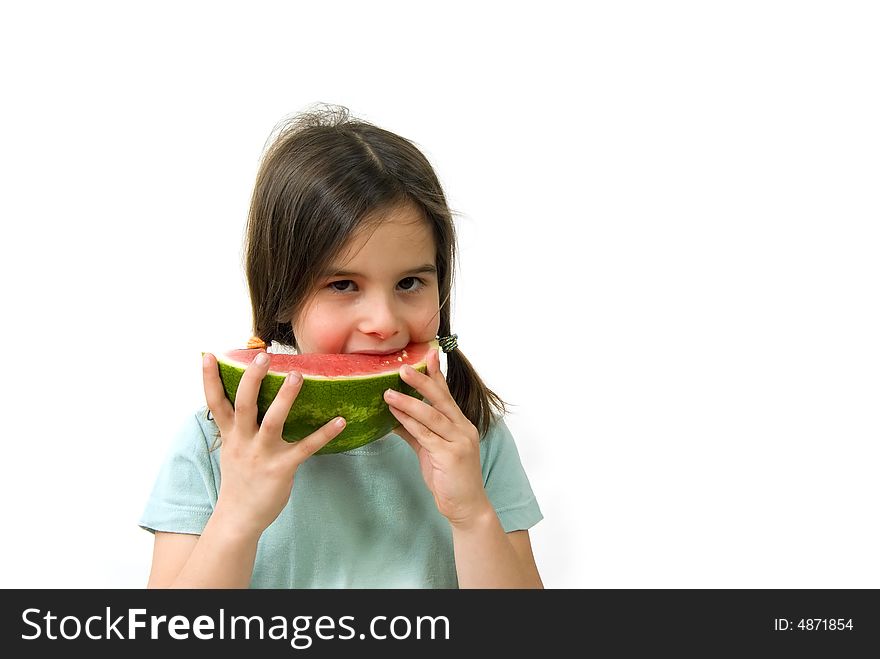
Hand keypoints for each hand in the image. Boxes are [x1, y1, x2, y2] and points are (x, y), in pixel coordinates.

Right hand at [202, 351, 345, 538]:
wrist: (239, 517)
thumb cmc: (239, 478)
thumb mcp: (231, 448)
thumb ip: (236, 424)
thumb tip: (242, 397)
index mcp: (230, 434)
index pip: (215, 402)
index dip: (210, 379)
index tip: (209, 354)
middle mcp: (243, 441)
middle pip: (244, 405)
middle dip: (252, 380)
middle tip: (262, 357)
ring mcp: (263, 454)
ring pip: (273, 422)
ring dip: (285, 398)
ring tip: (297, 375)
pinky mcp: (282, 468)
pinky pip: (306, 447)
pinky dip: (324, 434)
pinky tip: (340, 421)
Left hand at [383, 349, 491, 526]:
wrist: (466, 506)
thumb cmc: (449, 477)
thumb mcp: (431, 450)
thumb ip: (417, 432)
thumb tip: (394, 417)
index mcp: (460, 424)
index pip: (446, 395)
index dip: (436, 374)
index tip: (428, 354)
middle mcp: (463, 429)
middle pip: (441, 399)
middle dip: (422, 381)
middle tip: (403, 368)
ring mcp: (459, 441)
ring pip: (432, 415)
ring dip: (408, 402)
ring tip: (388, 392)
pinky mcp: (450, 455)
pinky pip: (426, 435)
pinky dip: (409, 423)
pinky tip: (395, 416)